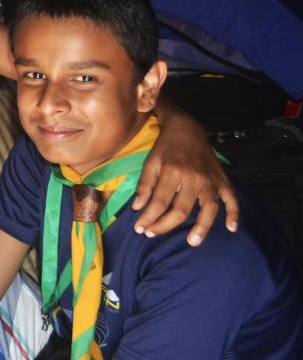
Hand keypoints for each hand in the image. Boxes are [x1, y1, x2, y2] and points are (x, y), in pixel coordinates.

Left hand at [133, 120, 237, 244]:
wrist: (188, 130)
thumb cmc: (165, 148)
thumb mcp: (151, 162)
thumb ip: (144, 185)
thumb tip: (137, 208)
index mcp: (172, 172)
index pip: (159, 202)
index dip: (149, 218)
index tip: (140, 229)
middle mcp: (193, 178)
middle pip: (181, 210)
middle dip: (165, 225)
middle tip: (152, 234)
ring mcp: (211, 181)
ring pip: (208, 208)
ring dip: (202, 227)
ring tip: (192, 242)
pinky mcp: (223, 181)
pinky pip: (232, 199)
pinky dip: (234, 213)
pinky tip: (231, 228)